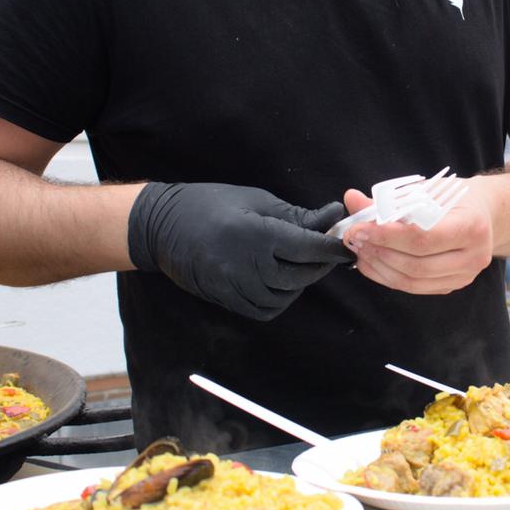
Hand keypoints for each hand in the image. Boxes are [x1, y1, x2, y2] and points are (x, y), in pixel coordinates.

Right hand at [127, 183, 353, 319]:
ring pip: (286, 296)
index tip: (347, 246)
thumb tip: (331, 218)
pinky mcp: (227, 300)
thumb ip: (295, 215)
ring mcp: (236, 287)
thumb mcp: (255, 200)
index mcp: (257, 234)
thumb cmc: (210, 204)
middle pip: (301, 275)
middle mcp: (248, 265)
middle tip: (327, 251)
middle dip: (320, 264)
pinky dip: (281, 298)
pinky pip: (266, 308)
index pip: (308, 248)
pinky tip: (280, 281)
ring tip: (301, 263)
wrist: (162, 227)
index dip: (332, 249)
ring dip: (301, 282)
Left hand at [341, 180, 493, 294]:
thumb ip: (389, 199)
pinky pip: (415, 288)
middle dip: (378, 252)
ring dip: (379, 267)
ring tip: (360, 249)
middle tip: (354, 238)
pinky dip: (388, 276)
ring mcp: (464, 276)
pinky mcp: (452, 285)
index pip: (423, 238)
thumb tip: (352, 199)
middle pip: (416, 264)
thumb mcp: (426, 190)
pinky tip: (372, 262)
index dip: (387, 236)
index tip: (360, 228)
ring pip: (413, 281)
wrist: (484, 213)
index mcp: (471, 226)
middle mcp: (473, 256)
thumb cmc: (455, 198)